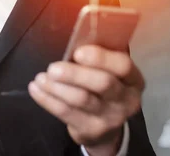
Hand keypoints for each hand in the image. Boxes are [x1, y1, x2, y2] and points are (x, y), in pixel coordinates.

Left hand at [28, 45, 144, 155]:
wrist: (106, 128)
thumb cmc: (103, 88)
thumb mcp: (109, 72)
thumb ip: (99, 58)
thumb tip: (75, 39)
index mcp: (133, 79)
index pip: (123, 66)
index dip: (101, 58)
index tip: (78, 52)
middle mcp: (127, 100)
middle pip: (103, 84)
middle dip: (75, 74)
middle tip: (53, 68)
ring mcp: (111, 118)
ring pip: (81, 99)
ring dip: (56, 87)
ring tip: (40, 78)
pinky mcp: (91, 131)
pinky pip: (66, 113)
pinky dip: (47, 99)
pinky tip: (36, 89)